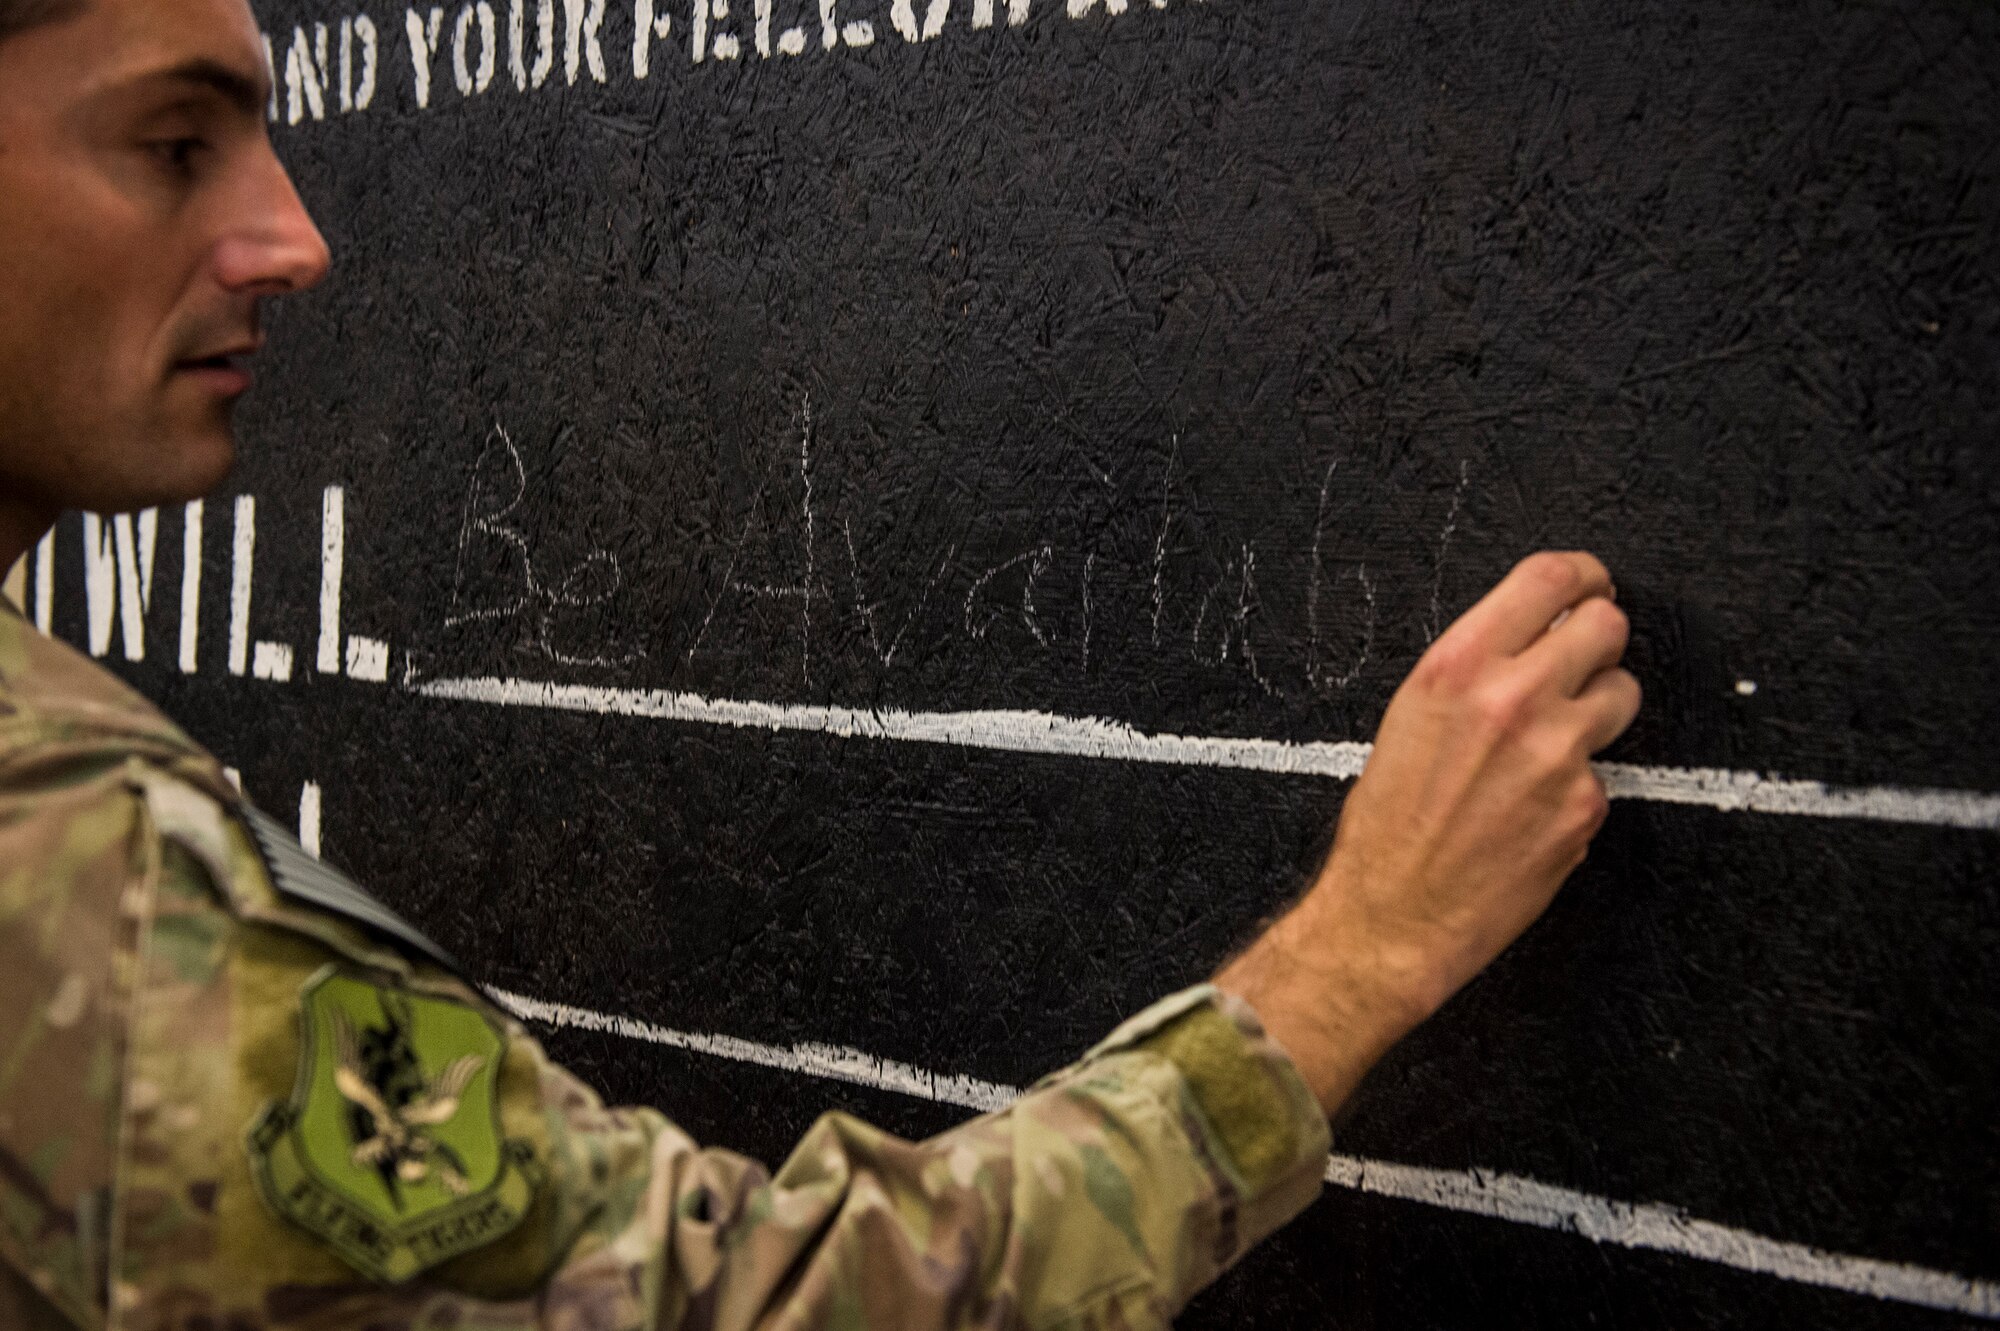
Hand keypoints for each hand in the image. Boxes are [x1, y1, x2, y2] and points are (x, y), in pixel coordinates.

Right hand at [1215, 551, 1641, 1114]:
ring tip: (1553, 743)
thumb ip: (1475, 670)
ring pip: (1624, 694)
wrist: (1392, 914)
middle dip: (1599, 639)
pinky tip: (1533, 811)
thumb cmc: (1388, 822)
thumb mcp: (1411, 716)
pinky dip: (1577, 785)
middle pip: (1606, 626)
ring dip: (1600, 708)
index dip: (1583, 575)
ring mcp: (1557, 753)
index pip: (1548, 580)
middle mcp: (1512, 699)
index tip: (1591, 585)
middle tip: (1582, 661)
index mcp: (1457, 666)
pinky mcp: (1584, 805)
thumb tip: (1534, 637)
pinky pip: (1603, 771)